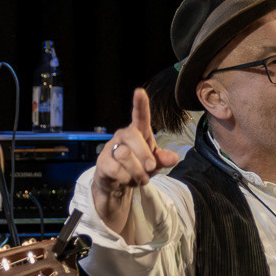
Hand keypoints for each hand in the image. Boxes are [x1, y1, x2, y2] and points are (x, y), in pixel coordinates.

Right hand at [92, 89, 179, 231]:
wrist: (117, 183)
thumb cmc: (138, 166)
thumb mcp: (155, 163)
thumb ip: (163, 159)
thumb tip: (173, 158)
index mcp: (138, 132)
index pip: (139, 116)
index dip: (140, 104)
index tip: (139, 92)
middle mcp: (122, 136)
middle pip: (133, 136)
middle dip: (145, 155)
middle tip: (151, 169)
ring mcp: (111, 147)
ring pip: (124, 155)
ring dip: (137, 172)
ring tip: (141, 179)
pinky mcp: (102, 162)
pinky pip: (116, 169)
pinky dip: (127, 179)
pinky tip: (128, 181)